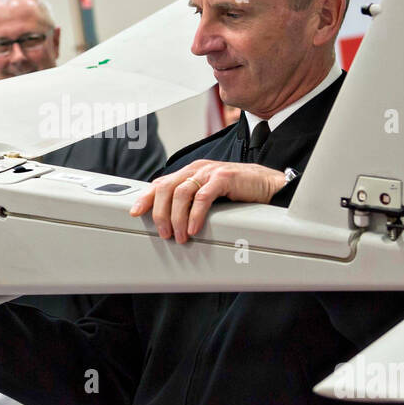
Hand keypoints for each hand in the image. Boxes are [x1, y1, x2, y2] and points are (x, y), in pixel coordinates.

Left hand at [129, 160, 288, 243]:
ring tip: (180, 236)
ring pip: (180, 193)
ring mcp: (210, 172)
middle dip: (160, 213)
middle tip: (164, 233)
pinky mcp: (224, 178)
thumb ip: (192, 200)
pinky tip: (194, 228)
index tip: (134, 213)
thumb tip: (170, 219)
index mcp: (190, 172)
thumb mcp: (210, 194)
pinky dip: (195, 215)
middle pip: (165, 188)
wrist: (269, 185)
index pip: (161, 183)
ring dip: (177, 218)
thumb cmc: (240, 192)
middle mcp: (197, 169)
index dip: (145, 198)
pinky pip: (202, 197)